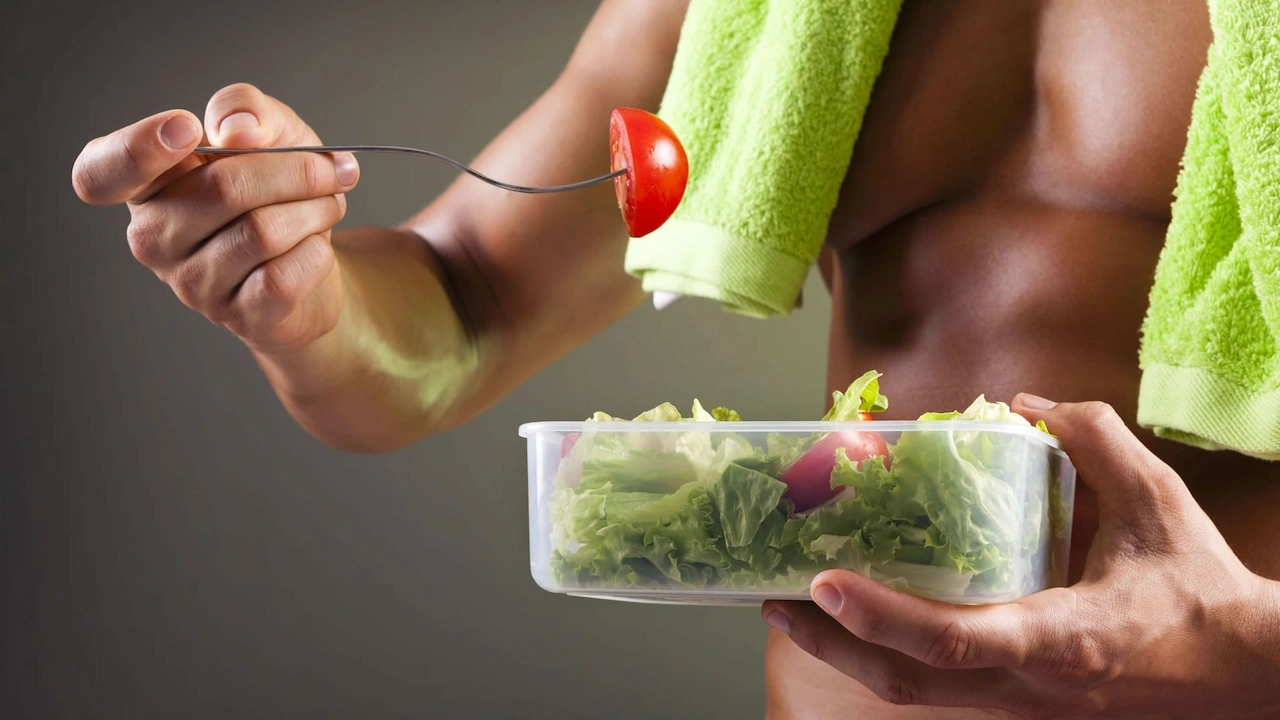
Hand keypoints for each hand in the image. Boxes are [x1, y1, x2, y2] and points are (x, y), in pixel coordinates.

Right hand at [72, 83, 359, 353]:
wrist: (313, 263)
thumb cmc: (277, 191)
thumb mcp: (267, 131)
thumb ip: (245, 109)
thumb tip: (237, 130)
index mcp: (144, 185)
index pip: (101, 173)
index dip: (139, 148)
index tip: (190, 129)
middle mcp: (153, 237)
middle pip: (225, 188)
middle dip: (297, 170)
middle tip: (329, 170)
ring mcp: (191, 283)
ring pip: (263, 232)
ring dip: (316, 209)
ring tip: (327, 205)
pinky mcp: (237, 316)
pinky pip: (284, 276)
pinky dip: (318, 251)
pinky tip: (317, 245)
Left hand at [762, 396, 1279, 718]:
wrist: (1248, 678)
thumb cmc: (1201, 592)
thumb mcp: (1157, 502)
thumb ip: (1092, 440)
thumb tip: (1025, 404)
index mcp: (1061, 638)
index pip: (958, 641)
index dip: (884, 617)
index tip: (825, 584)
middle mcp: (1028, 684)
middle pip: (909, 682)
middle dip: (832, 645)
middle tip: (773, 598)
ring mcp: (1021, 705)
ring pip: (915, 694)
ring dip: (848, 654)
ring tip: (793, 609)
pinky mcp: (1020, 705)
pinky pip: (937, 688)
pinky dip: (886, 657)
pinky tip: (856, 625)